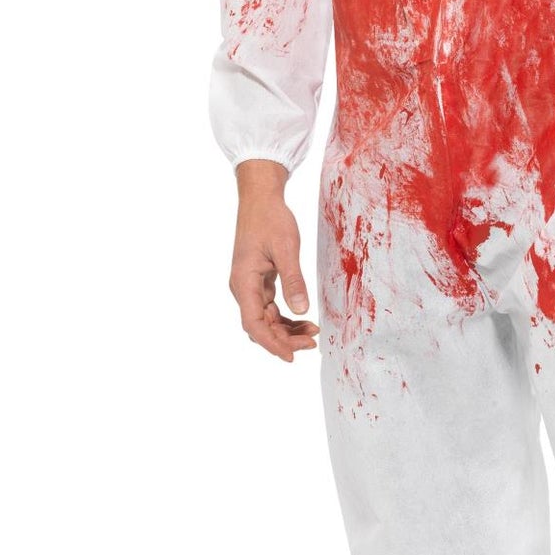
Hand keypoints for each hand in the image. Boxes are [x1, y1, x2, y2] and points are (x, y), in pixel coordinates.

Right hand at [229, 160, 319, 361]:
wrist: (260, 198)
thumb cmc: (271, 219)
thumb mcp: (286, 249)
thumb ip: (293, 281)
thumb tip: (301, 310)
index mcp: (243, 283)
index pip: (254, 324)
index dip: (272, 343)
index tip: (292, 355)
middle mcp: (243, 288)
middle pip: (260, 326)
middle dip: (284, 339)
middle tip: (312, 342)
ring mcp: (250, 285)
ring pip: (265, 319)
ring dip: (286, 329)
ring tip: (312, 333)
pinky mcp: (258, 281)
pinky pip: (270, 307)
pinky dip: (285, 316)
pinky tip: (303, 319)